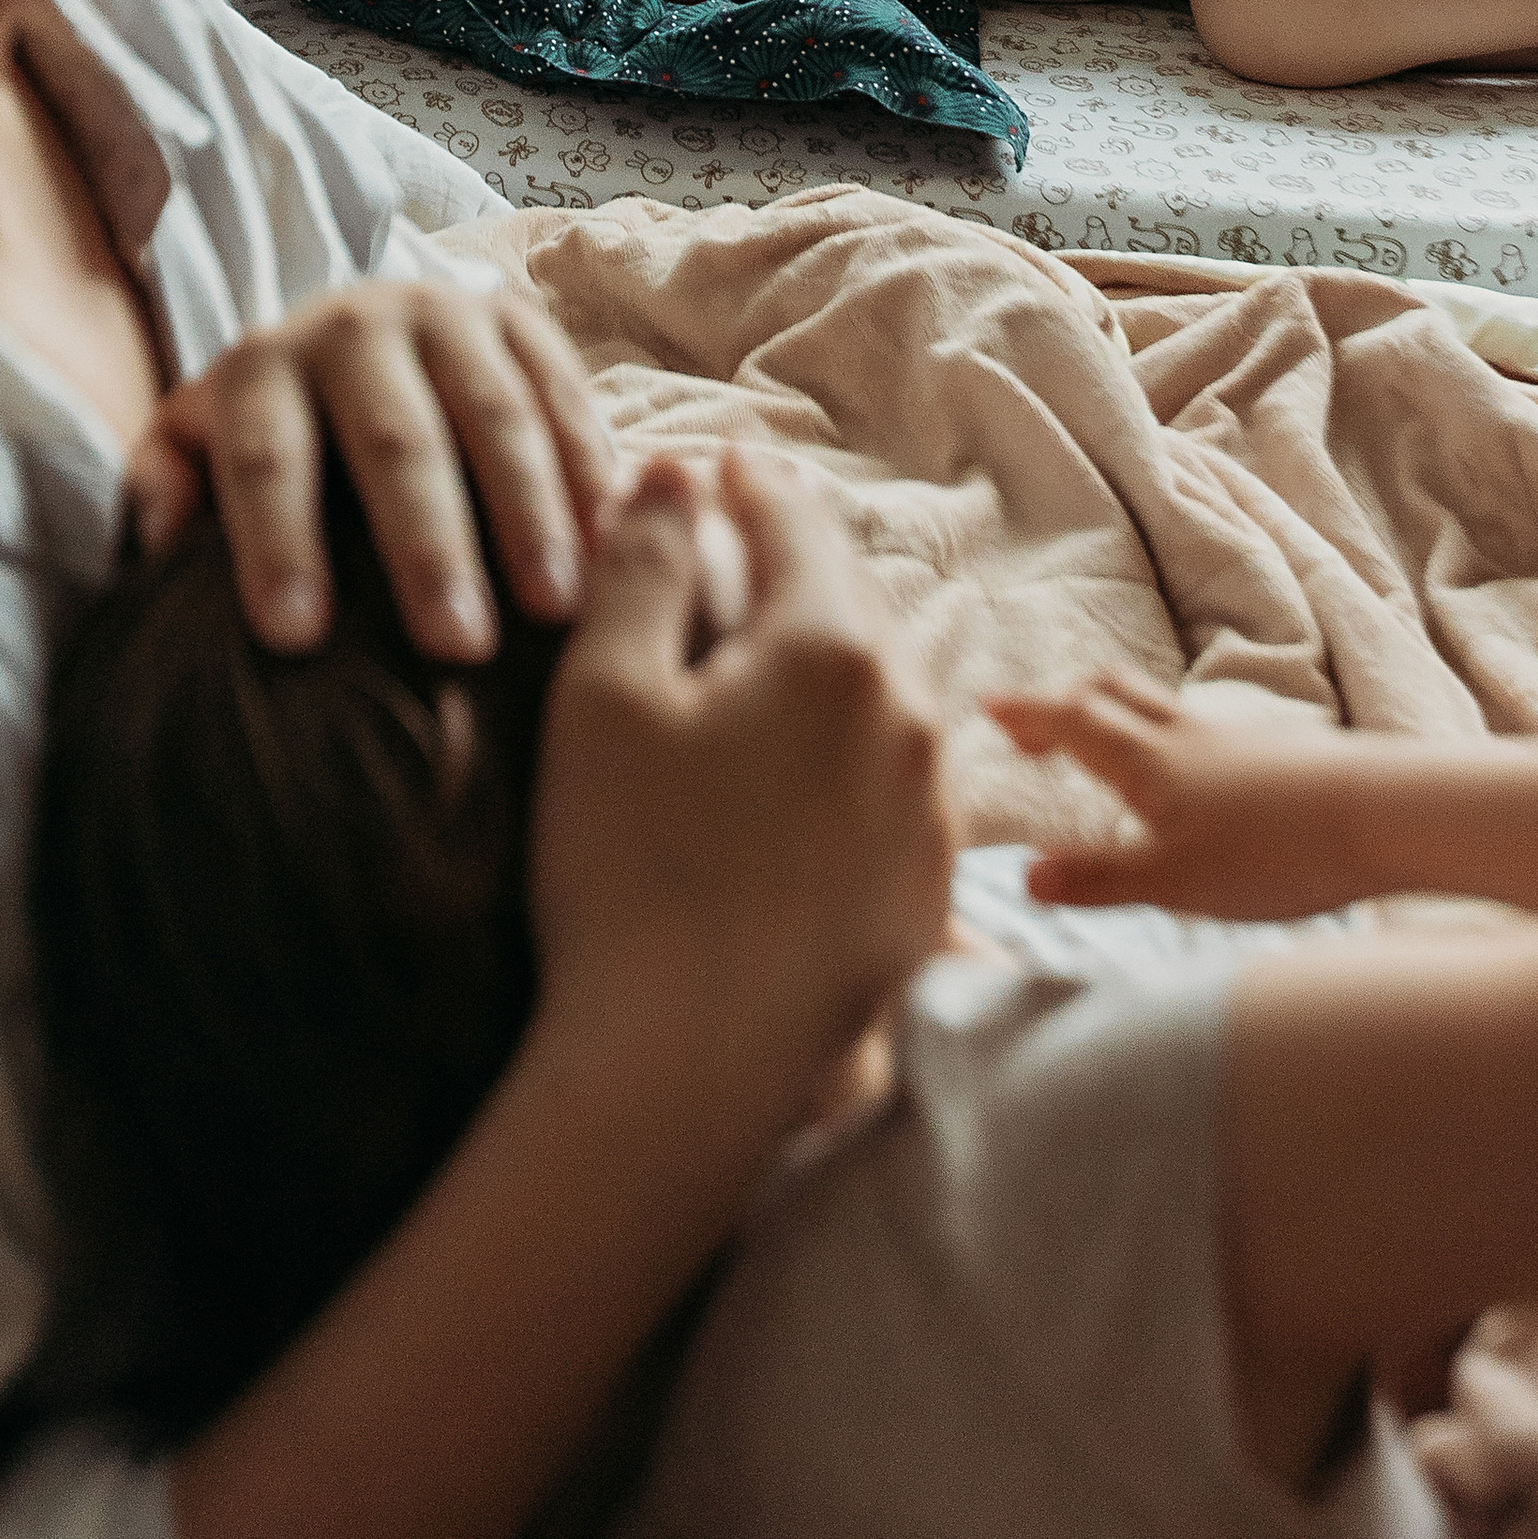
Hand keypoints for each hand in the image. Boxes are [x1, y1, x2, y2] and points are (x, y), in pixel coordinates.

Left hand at [134, 264, 624, 660]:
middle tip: (453, 645)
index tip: (296, 637)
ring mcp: (448, 316)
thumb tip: (157, 537)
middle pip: (393, 439)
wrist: (360, 332)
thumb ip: (166, 485)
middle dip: (425, 543)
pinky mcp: (521, 321)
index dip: (276, 542)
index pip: (264, 456)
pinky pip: (564, 395)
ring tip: (556, 611)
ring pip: (494, 416)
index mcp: (262, 366)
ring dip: (530, 513)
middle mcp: (355, 327)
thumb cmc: (277, 432)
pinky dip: (591, 471)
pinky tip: (614, 546)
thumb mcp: (198, 442)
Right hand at [529, 451, 953, 1117]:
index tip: (718, 461)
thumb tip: (676, 472)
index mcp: (833, 647)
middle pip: (851, 599)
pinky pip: (895, 776)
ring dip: (828, 655)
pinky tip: (800, 765)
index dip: (748, 482)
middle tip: (739, 537)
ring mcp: (933, 809)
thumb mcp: (604, 694)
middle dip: (794, 562)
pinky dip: (848, 744)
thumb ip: (645, 561)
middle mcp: (909, 714)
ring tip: (768, 647)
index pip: (794, 521)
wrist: (684, 1077)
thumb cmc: (627, 873)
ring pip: (882, 688)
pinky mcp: (930, 891)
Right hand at [992, 670, 1364, 918]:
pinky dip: (1158, 736)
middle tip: (1031, 730)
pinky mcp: (1268, 755)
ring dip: (1110, 712)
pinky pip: (1192, 729)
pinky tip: (1178, 778)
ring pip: (1152, 706)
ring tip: (1096, 746)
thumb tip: (1024, 876)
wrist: (1380, 816)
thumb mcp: (1174, 882)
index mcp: (1147, 760)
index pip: (1071, 720)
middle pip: (1108, 693)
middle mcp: (1181, 736)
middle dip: (1061, 703)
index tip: (989, 705)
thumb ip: (1099, 879)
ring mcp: (1228, 741)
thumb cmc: (1274, 851)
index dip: (1027, 713)